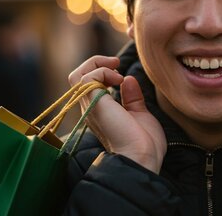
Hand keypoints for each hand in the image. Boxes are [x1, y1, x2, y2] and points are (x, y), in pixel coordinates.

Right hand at [69, 56, 166, 173]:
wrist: (143, 157)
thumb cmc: (144, 144)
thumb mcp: (139, 114)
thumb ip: (132, 98)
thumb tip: (128, 79)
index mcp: (99, 111)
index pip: (87, 85)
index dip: (102, 73)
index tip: (121, 74)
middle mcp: (90, 108)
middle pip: (77, 77)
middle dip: (96, 63)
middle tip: (116, 64)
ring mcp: (90, 107)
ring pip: (77, 75)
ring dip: (97, 65)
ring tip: (116, 69)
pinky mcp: (94, 104)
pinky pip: (87, 77)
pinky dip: (103, 71)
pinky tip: (119, 80)